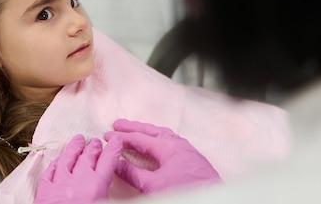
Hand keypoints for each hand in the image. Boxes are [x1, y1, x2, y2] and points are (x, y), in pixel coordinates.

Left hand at [34, 134, 122, 203]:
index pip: (108, 161)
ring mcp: (59, 185)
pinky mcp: (44, 193)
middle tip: (96, 141)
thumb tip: (129, 198)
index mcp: (97, 188)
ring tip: (78, 140)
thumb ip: (113, 196)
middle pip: (88, 157)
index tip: (117, 140)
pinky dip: (54, 164)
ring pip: (67, 159)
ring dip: (74, 148)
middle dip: (94, 147)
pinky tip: (57, 161)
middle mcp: (78, 182)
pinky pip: (49, 173)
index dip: (114, 148)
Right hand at [104, 119, 220, 193]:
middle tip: (117, 124)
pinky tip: (158, 144)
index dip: (122, 137)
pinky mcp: (193, 158)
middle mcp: (178, 143)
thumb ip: (133, 174)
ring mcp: (187, 149)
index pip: (140, 138)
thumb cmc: (186, 193)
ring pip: (163, 134)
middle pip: (151, 131)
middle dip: (133, 127)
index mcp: (168, 146)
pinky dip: (159, 138)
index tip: (108, 136)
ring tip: (136, 130)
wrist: (213, 200)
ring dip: (147, 132)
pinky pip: (172, 141)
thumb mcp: (153, 186)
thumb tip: (115, 163)